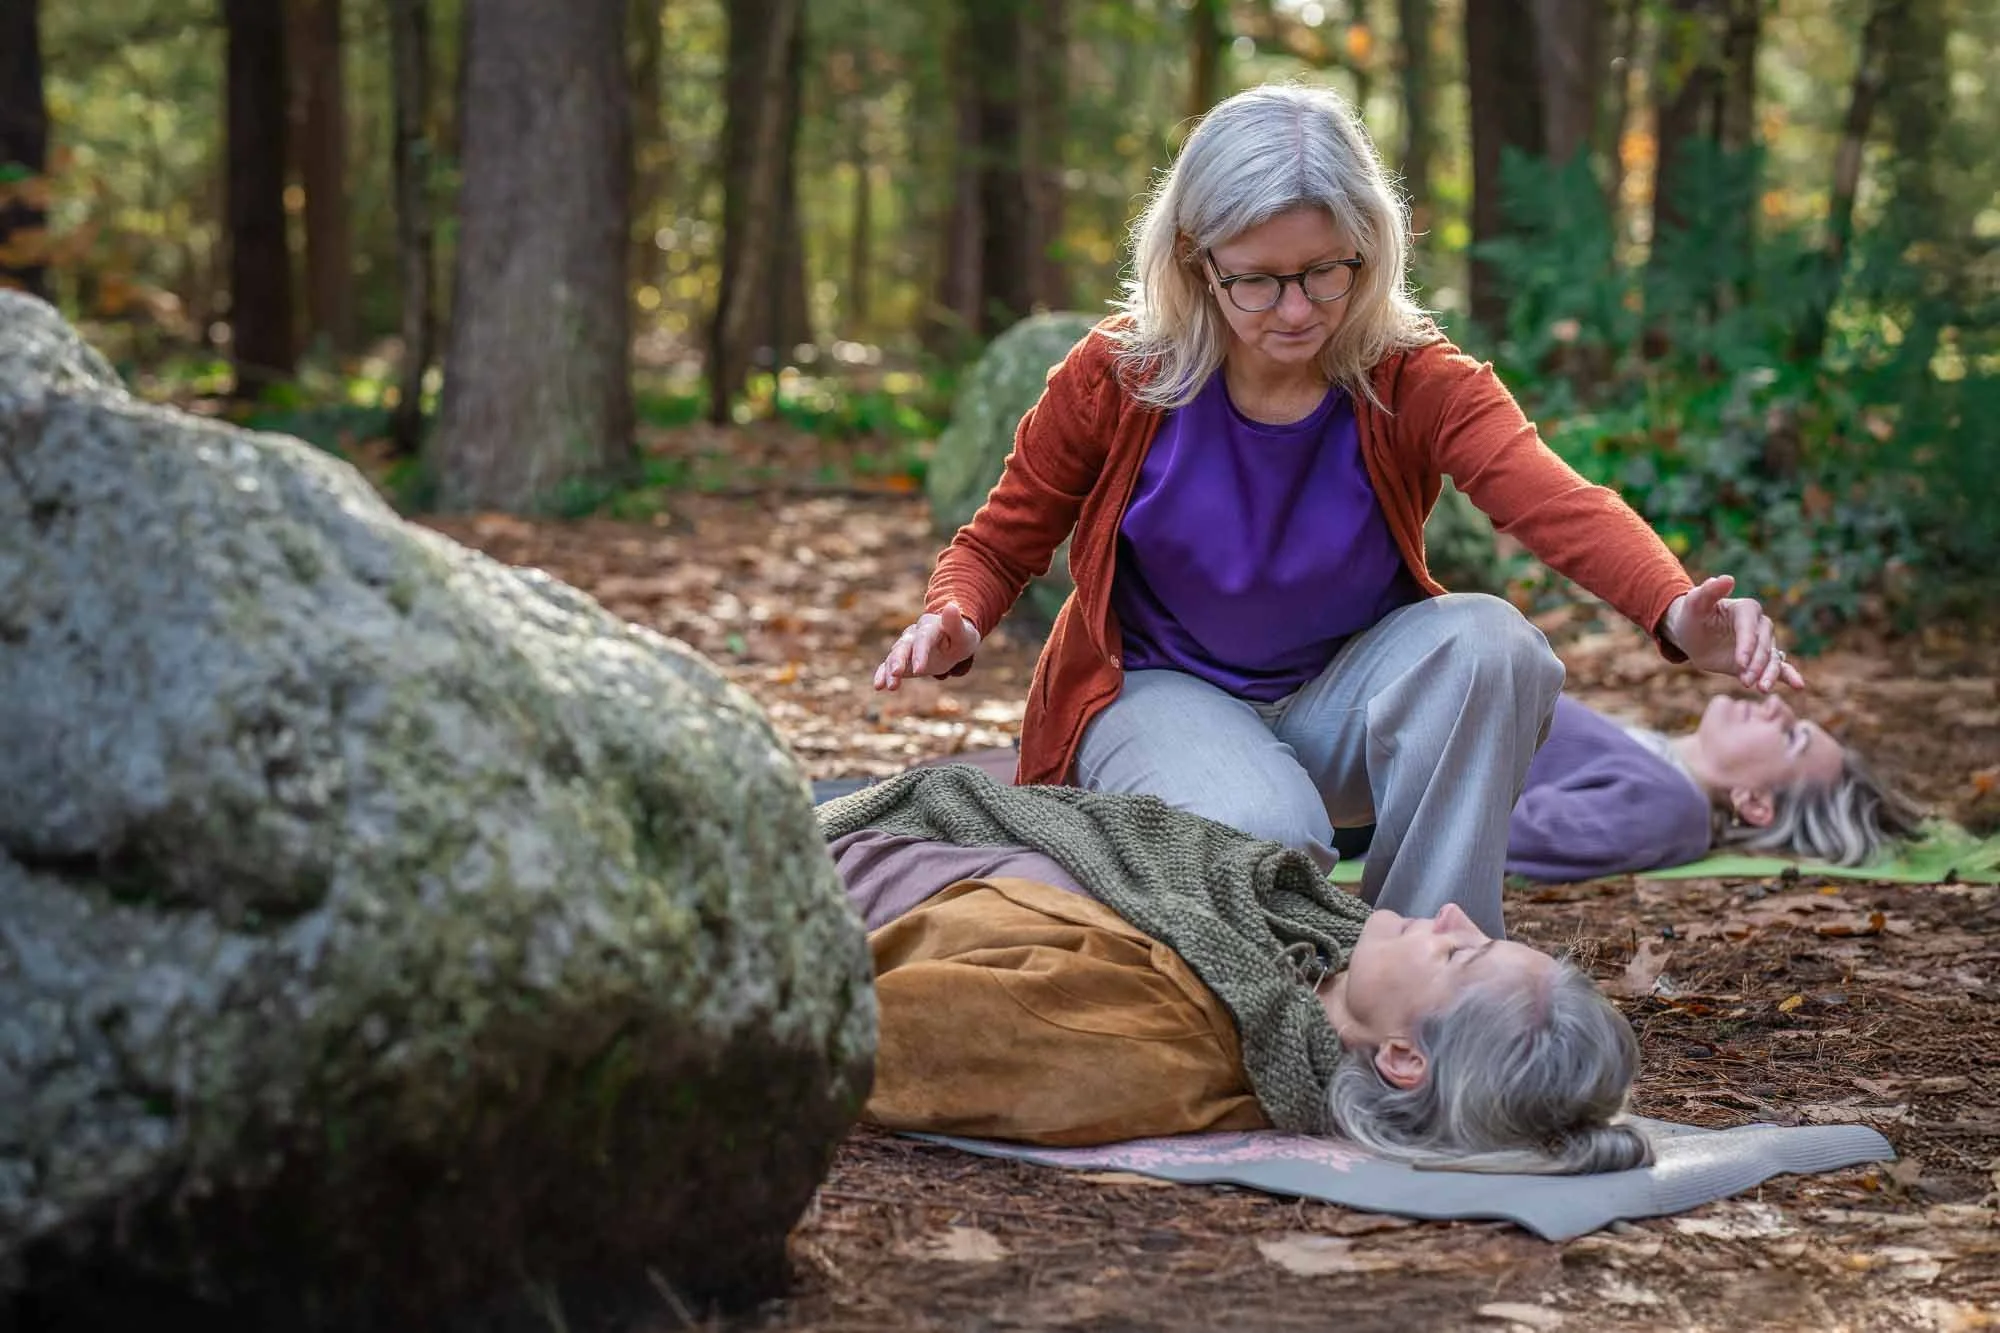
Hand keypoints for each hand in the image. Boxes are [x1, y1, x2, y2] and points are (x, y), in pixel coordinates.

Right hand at [873, 603, 981, 690]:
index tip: (919, 670)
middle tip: (896, 673)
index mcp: (929, 626)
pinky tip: (878, 686)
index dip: (920, 653)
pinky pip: (888, 665)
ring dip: (890, 670)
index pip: (923, 638)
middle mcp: (914, 634)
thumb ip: (956, 624)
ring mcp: (905, 646)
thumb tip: (951, 606)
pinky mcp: (901, 659)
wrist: (951, 642)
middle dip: (899, 660)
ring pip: (894, 656)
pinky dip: (882, 674)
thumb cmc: (960, 639)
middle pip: (904, 645)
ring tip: (891, 686)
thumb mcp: (964, 634)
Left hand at [1661, 575, 1805, 692]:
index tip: (1739, 663)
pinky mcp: (1760, 660)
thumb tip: (1727, 578)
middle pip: (1764, 646)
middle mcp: (1760, 625)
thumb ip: (1709, 591)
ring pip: (1772, 659)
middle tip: (1746, 681)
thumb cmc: (1692, 616)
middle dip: (1756, 664)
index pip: (1750, 629)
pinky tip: (1798, 685)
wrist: (1691, 634)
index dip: (1747, 646)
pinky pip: (1779, 667)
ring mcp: (1762, 643)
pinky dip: (1789, 676)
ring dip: (1770, 674)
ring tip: (1762, 688)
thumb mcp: (1694, 604)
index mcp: (1747, 609)